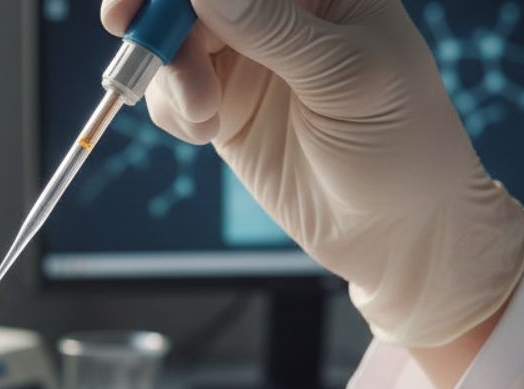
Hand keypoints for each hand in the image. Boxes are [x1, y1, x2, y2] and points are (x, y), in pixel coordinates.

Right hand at [101, 0, 523, 346]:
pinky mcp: (222, 104)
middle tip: (123, 26)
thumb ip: (272, 28)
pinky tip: (208, 132)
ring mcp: (246, 57)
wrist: (396, 231)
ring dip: (170, 73)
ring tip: (203, 115)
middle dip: (158, 13)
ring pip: (173, 40)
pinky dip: (174, 108)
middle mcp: (278, 12)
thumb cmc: (400, 143)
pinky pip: (170, 91)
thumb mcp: (345, 76)